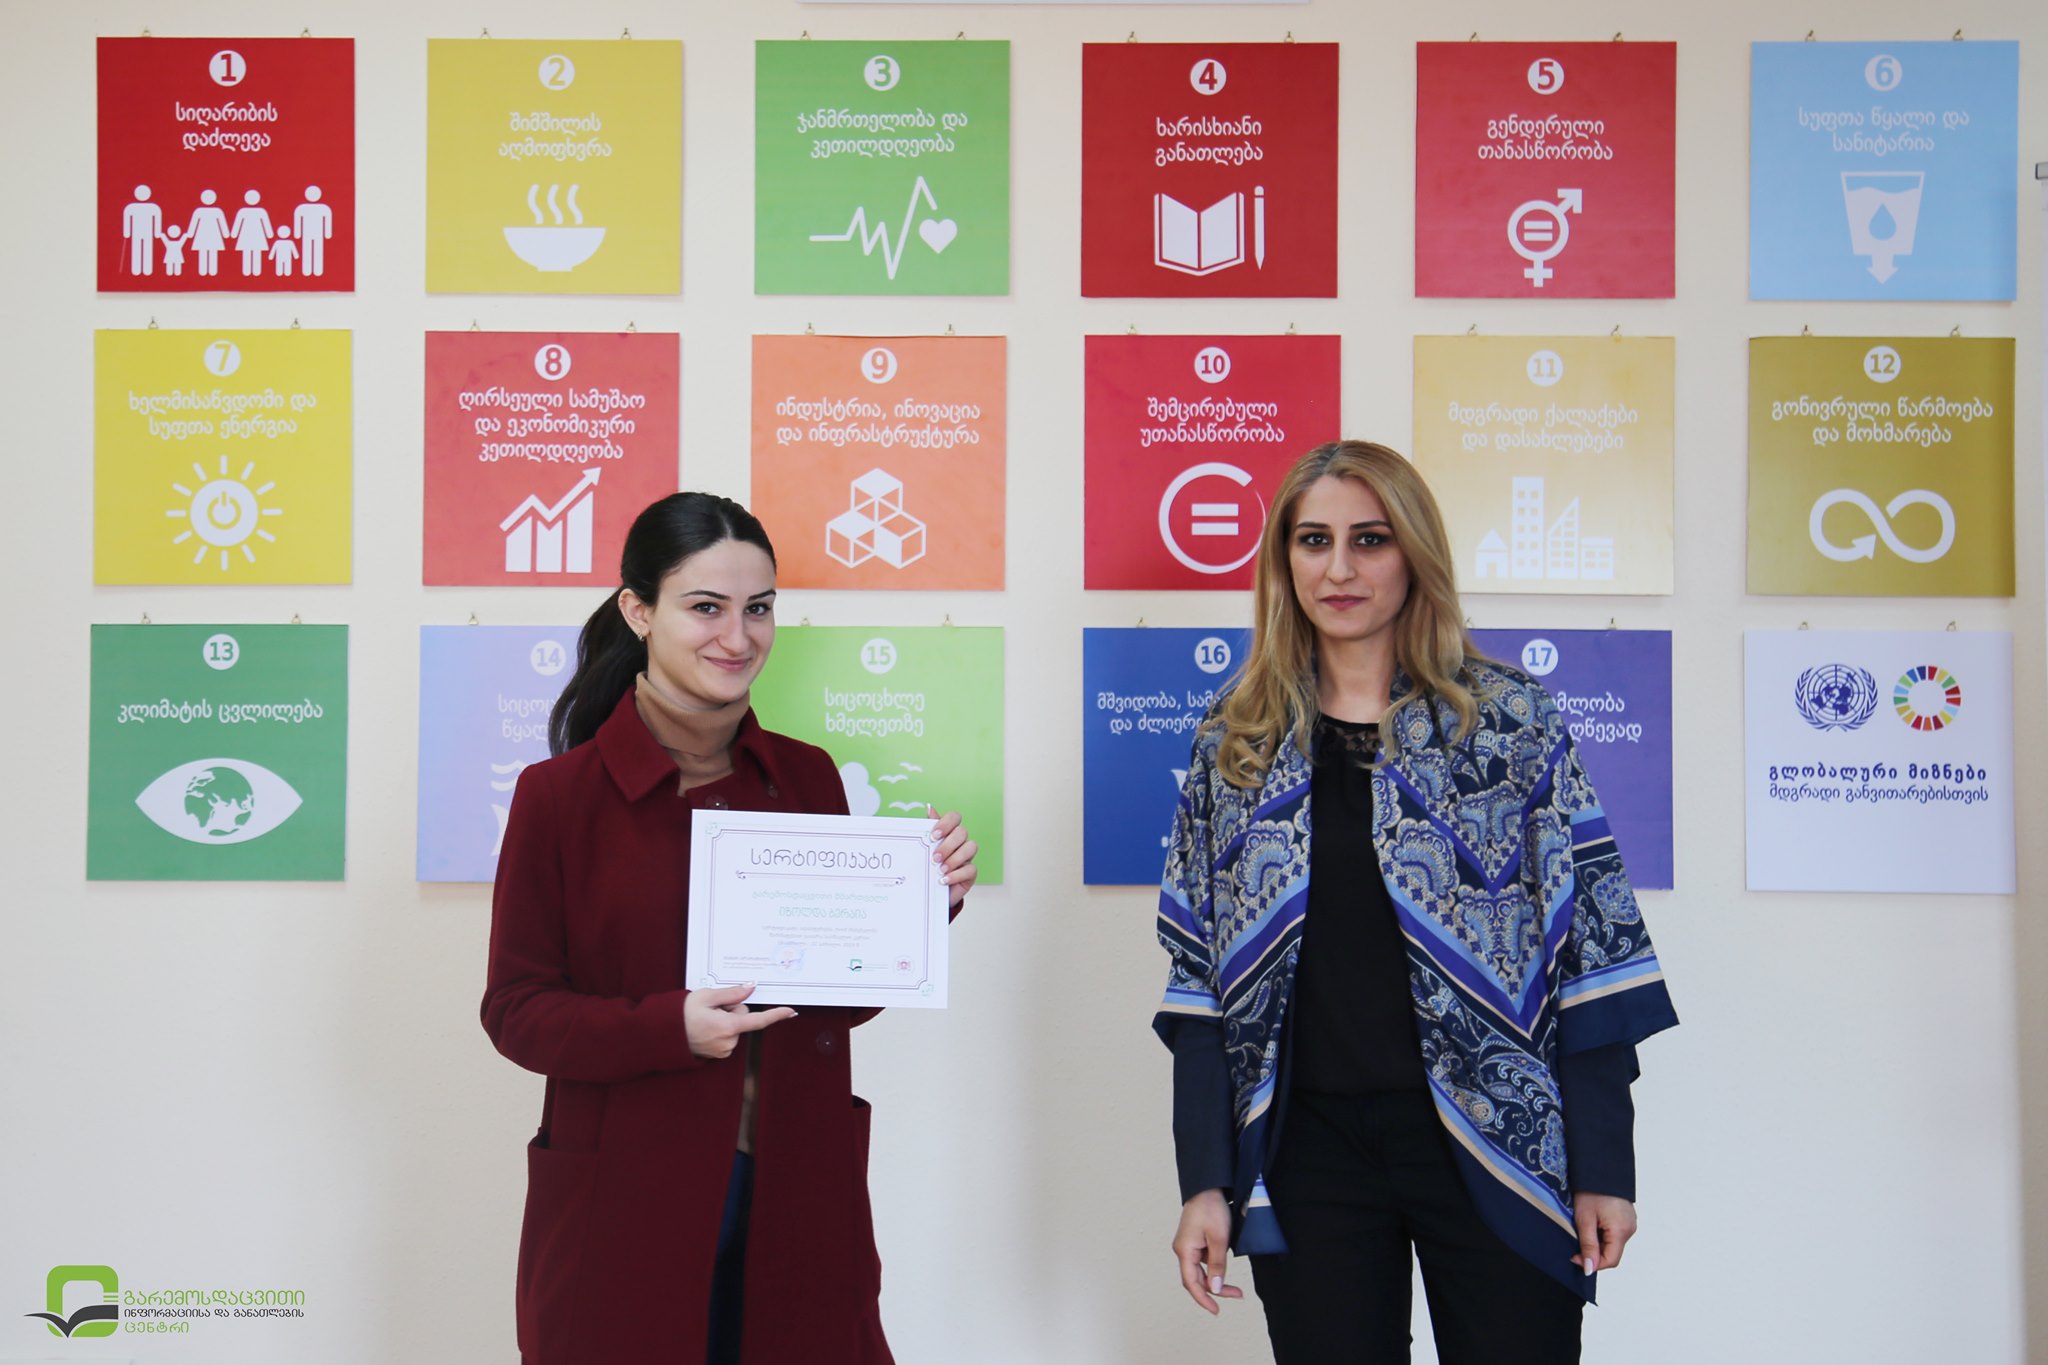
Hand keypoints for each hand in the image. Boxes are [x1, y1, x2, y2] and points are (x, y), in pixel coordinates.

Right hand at [684, 983, 795, 1059]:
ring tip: (704, 1020)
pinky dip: (720, 1030)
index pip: (758, 1020)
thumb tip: (751, 987)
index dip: (776, 1015)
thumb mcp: (707, 996)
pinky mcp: (719, 1054)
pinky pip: (728, 1036)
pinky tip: (704, 1028)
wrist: (662, 1035)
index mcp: (728, 1026)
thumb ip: (732, 993)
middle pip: (743, 1018)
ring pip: (735, 1027)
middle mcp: (729, 1041)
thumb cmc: (682, 1013)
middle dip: (731, 1010)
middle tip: (710, 1009)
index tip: (791, 1011)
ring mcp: (724, 1050)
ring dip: (724, 1020)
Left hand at [927, 806, 978, 908]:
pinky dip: (956, 875)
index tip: (933, 836)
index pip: (954, 817)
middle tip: (935, 857)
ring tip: (940, 869)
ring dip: (954, 858)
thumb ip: (927, 828)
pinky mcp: (970, 873)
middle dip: (948, 845)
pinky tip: (944, 879)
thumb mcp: (923, 848)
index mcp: (948, 832)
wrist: (929, 892)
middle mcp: (960, 842)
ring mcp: (967, 857)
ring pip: (971, 847)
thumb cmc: (927, 867)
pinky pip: (971, 869)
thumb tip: (930, 807)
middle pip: (962, 832)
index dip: (946, 823)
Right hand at [1172, 1189, 1242, 1314]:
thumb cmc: (1211, 1208)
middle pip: (1196, 1279)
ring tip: (1235, 1286)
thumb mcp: (1219, 1239)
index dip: (1203, 1299)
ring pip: (1200, 1270)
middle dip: (1215, 1290)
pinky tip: (1225, 1265)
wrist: (1207, 1186)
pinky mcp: (1193, 1240)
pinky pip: (1203, 1260)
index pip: (1192, 1283)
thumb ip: (1217, 1265)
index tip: (1216, 1310)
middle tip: (1236, 1295)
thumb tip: (1215, 1288)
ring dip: (1216, 1278)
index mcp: (1185, 1251)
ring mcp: (1187, 1245)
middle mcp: (1183, 1250)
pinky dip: (1215, 1267)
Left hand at [1572, 1192, 1636, 1273]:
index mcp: (1622, 1230)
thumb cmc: (1591, 1190)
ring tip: (1585, 1226)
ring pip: (1612, 1244)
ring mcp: (1630, 1223)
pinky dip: (1602, 1234)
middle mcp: (1630, 1228)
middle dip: (1593, 1252)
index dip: (1592, 1263)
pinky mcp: (1626, 1218)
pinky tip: (1593, 1221)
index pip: (1610, 1261)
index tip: (1574, 1256)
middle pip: (1612, 1253)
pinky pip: (1614, 1234)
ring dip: (1597, 1242)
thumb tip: (1589, 1269)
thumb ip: (1588, 1246)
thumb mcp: (1584, 1219)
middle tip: (1576, 1239)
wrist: (1599, 1167)